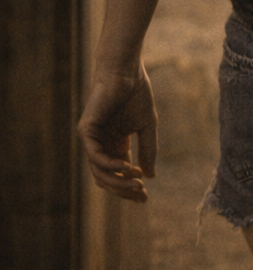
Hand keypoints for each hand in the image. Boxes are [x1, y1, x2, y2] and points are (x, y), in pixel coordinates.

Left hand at [77, 66, 157, 201]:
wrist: (126, 72)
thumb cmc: (136, 94)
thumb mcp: (147, 126)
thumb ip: (148, 150)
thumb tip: (150, 176)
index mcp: (115, 145)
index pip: (118, 175)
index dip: (130, 189)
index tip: (146, 197)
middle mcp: (101, 145)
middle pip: (107, 179)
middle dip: (124, 190)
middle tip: (142, 193)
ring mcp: (92, 139)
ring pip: (99, 172)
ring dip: (118, 181)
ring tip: (137, 182)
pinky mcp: (86, 131)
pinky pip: (95, 157)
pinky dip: (110, 166)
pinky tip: (127, 167)